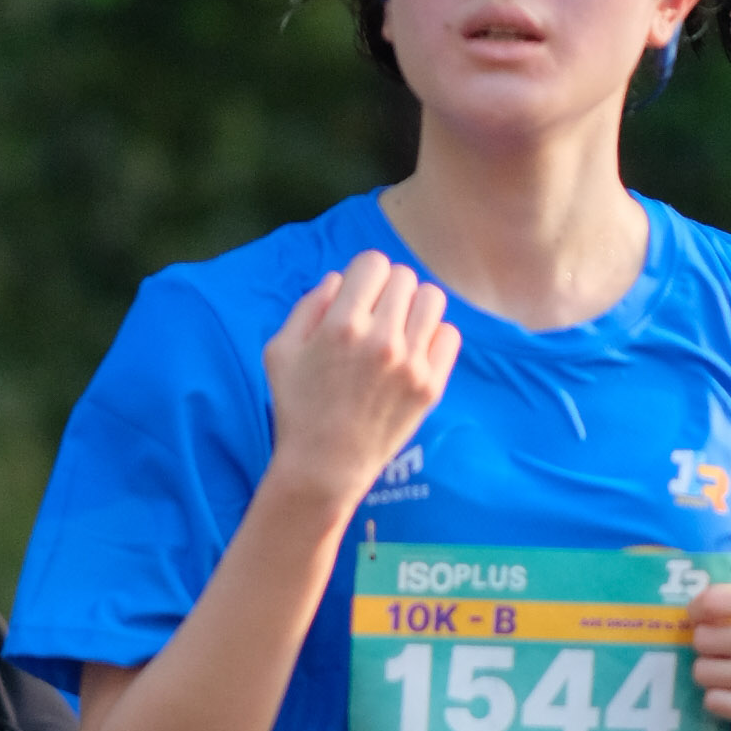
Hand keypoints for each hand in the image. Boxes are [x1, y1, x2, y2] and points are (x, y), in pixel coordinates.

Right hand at [258, 253, 461, 533]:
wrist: (324, 468)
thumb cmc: (297, 408)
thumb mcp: (280, 351)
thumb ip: (308, 306)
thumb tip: (339, 279)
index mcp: (341, 324)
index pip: (373, 262)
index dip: (364, 275)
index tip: (358, 296)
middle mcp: (380, 340)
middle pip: (404, 277)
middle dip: (388, 290)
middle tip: (376, 316)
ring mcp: (410, 364)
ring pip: (432, 299)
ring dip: (415, 307)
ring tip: (399, 329)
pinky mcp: (429, 387)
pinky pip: (449, 335)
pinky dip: (434, 336)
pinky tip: (414, 352)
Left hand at [690, 496, 730, 730]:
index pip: (713, 603)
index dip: (697, 609)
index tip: (702, 613)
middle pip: (705, 641)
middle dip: (705, 641)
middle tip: (720, 641)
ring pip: (706, 673)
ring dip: (708, 668)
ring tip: (728, 662)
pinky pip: (716, 702)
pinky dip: (718, 695)